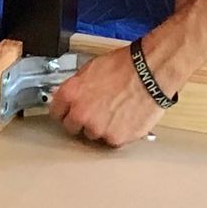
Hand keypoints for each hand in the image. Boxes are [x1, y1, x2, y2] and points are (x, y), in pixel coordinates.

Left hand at [50, 41, 167, 147]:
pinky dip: (118, 132)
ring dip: (101, 128)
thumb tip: (71, 96)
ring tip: (117, 111)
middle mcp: (80, 114)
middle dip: (82, 121)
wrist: (150, 73)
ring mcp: (98, 129)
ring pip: (93, 135)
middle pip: (72, 128)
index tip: (70, 112)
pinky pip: (112, 141)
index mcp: (70, 94)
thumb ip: (77, 86)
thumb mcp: (92, 69)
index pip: (56, 113)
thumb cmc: (126, 66)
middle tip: (98, 111)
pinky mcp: (115, 139)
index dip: (65, 112)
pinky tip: (126, 117)